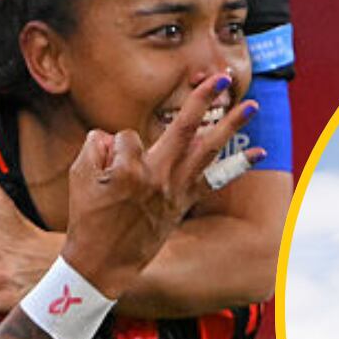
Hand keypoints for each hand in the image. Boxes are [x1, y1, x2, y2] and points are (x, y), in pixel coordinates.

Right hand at [62, 74, 257, 295]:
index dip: (113, 149)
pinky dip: (238, 165)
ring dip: (230, 125)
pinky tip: (260, 153)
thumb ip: (96, 147)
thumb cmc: (88, 218)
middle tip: (220, 77)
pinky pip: (216, 178)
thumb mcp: (78, 177)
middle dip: (202, 99)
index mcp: (129, 170)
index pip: (127, 136)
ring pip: (207, 150)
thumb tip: (115, 137)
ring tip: (251, 106)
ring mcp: (175, 190)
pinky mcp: (184, 201)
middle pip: (184, 128)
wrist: (103, 262)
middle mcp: (158, 177)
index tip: (105, 169)